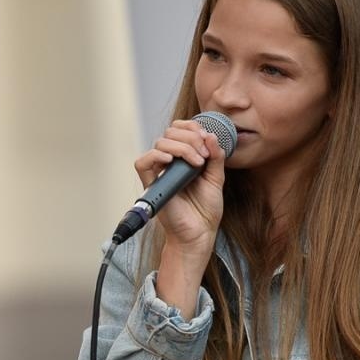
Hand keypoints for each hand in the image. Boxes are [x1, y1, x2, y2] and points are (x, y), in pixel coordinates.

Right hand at [132, 119, 226, 251]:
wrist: (200, 232)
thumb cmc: (206, 209)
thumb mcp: (216, 177)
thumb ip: (216, 156)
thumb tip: (211, 135)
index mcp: (183, 158)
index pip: (179, 130)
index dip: (192, 127)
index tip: (208, 139)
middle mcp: (169, 162)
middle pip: (170, 133)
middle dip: (191, 137)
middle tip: (204, 155)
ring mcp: (159, 172)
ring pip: (160, 143)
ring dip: (182, 147)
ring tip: (197, 163)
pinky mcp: (152, 184)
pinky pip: (142, 162)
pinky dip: (156, 156)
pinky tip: (171, 161)